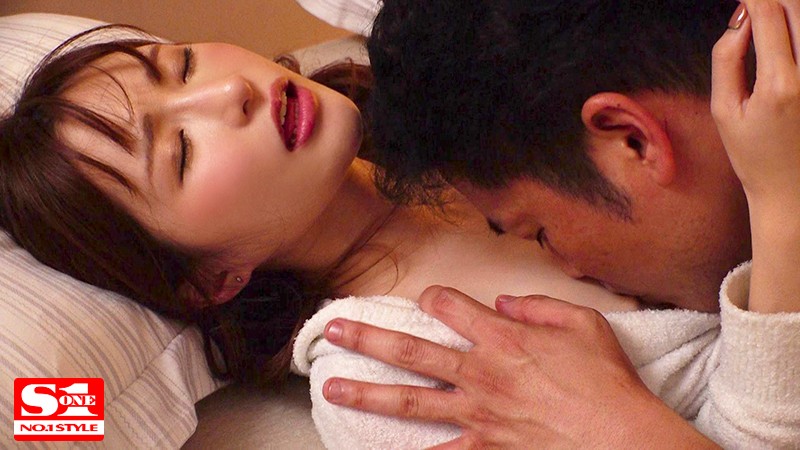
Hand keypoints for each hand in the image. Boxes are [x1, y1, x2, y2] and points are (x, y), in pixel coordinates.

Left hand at [322, 286, 715, 447]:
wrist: (621, 439)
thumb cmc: (606, 380)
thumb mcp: (584, 322)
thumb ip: (538, 305)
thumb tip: (504, 301)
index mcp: (502, 338)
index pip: (449, 306)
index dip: (434, 298)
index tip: (428, 300)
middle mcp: (480, 373)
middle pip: (410, 351)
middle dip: (366, 338)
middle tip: (332, 331)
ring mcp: (477, 414)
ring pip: (409, 401)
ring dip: (367, 392)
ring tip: (332, 388)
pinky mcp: (485, 447)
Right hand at [712, 0, 799, 202]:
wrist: (791, 189)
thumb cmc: (754, 156)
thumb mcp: (724, 110)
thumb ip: (727, 60)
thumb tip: (739, 22)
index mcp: (780, 84)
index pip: (769, 16)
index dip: (753, 0)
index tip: (743, 0)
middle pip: (798, 9)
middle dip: (774, 1)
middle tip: (756, 8)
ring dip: (791, 14)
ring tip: (770, 21)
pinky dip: (799, 35)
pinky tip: (786, 42)